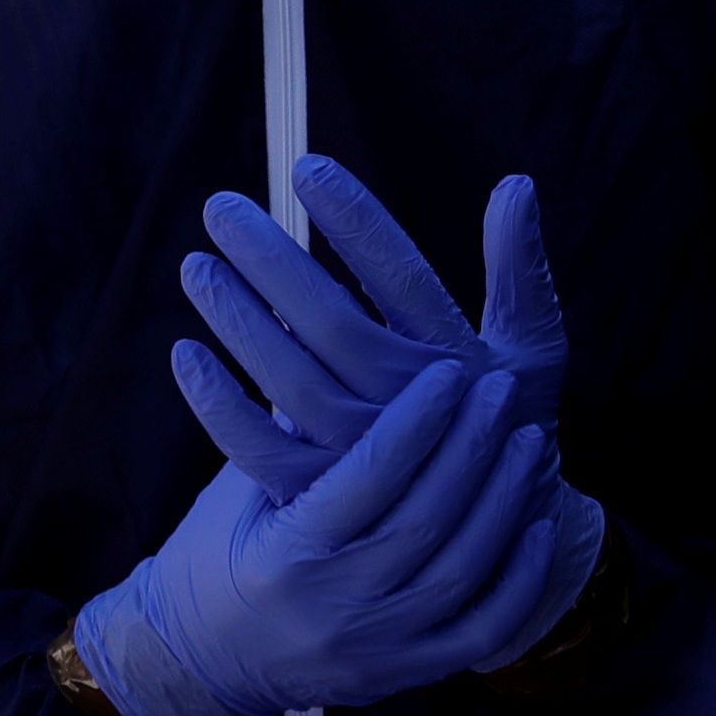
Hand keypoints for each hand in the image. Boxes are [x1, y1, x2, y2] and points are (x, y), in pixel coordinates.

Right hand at [76, 363, 558, 715]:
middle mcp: (334, 606)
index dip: (419, 419)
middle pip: (427, 518)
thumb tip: (337, 338)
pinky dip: (519, 580)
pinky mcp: (404, 674)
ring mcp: (376, 648)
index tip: (451, 370)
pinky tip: (539, 526)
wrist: (202, 659)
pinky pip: (481, 632)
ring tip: (527, 440)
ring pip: (461, 571)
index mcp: (287, 551)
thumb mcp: (238, 487)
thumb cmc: (216, 553)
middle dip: (473, 447)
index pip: (370, 475)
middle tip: (500, 389)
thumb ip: (293, 430)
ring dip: (503, 500)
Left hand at [170, 158, 600, 666]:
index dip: (355, 221)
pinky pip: (258, 453)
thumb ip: (518, 270)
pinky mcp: (324, 503)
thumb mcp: (531, 352)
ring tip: (195, 266)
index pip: (400, 276)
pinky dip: (217, 406)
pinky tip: (184, 353)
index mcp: (456, 360)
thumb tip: (516, 185)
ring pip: (288, 382)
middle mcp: (410, 408)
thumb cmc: (509, 423)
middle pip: (329, 322)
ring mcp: (365, 459)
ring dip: (237, 320)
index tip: (307, 168)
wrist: (501, 547)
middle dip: (272, 259)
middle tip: (220, 208)